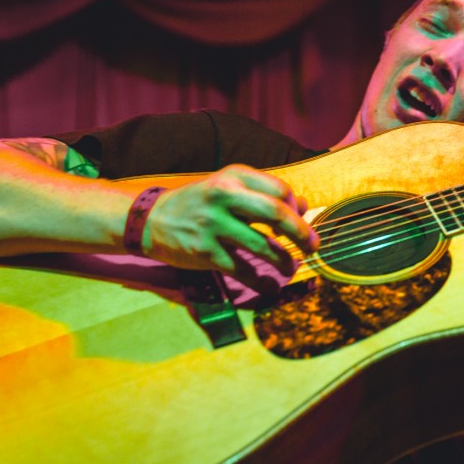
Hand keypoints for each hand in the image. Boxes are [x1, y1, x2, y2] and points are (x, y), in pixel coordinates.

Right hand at [143, 165, 318, 284]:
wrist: (150, 219)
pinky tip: (271, 287)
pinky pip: (243, 270)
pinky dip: (262, 282)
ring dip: (285, 260)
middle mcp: (224, 196)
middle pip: (276, 213)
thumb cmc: (199, 202)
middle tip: (313, 246)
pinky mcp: (205, 252)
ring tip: (292, 267)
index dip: (297, 208)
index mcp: (233, 176)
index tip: (301, 220)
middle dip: (301, 232)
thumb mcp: (228, 187)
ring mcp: (214, 225)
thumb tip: (304, 205)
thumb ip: (262, 194)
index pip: (279, 190)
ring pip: (262, 245)